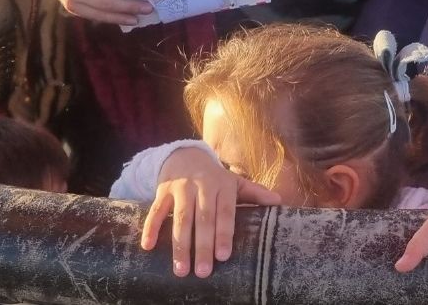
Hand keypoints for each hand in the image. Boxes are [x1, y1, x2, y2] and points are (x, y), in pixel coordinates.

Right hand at [142, 146, 280, 277]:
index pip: (225, 212)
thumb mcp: (235, 183)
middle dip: (202, 246)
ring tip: (181, 270)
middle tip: (203, 272)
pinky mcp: (162, 191)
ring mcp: (181, 188)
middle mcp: (202, 186)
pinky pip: (156, 211)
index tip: (223, 256)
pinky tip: (148, 247)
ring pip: (180, 218)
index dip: (224, 234)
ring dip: (179, 245)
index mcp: (223, 186)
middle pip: (202, 219)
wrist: (185, 155)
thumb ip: (254, 194)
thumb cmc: (215, 177)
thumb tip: (279, 203)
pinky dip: (151, 227)